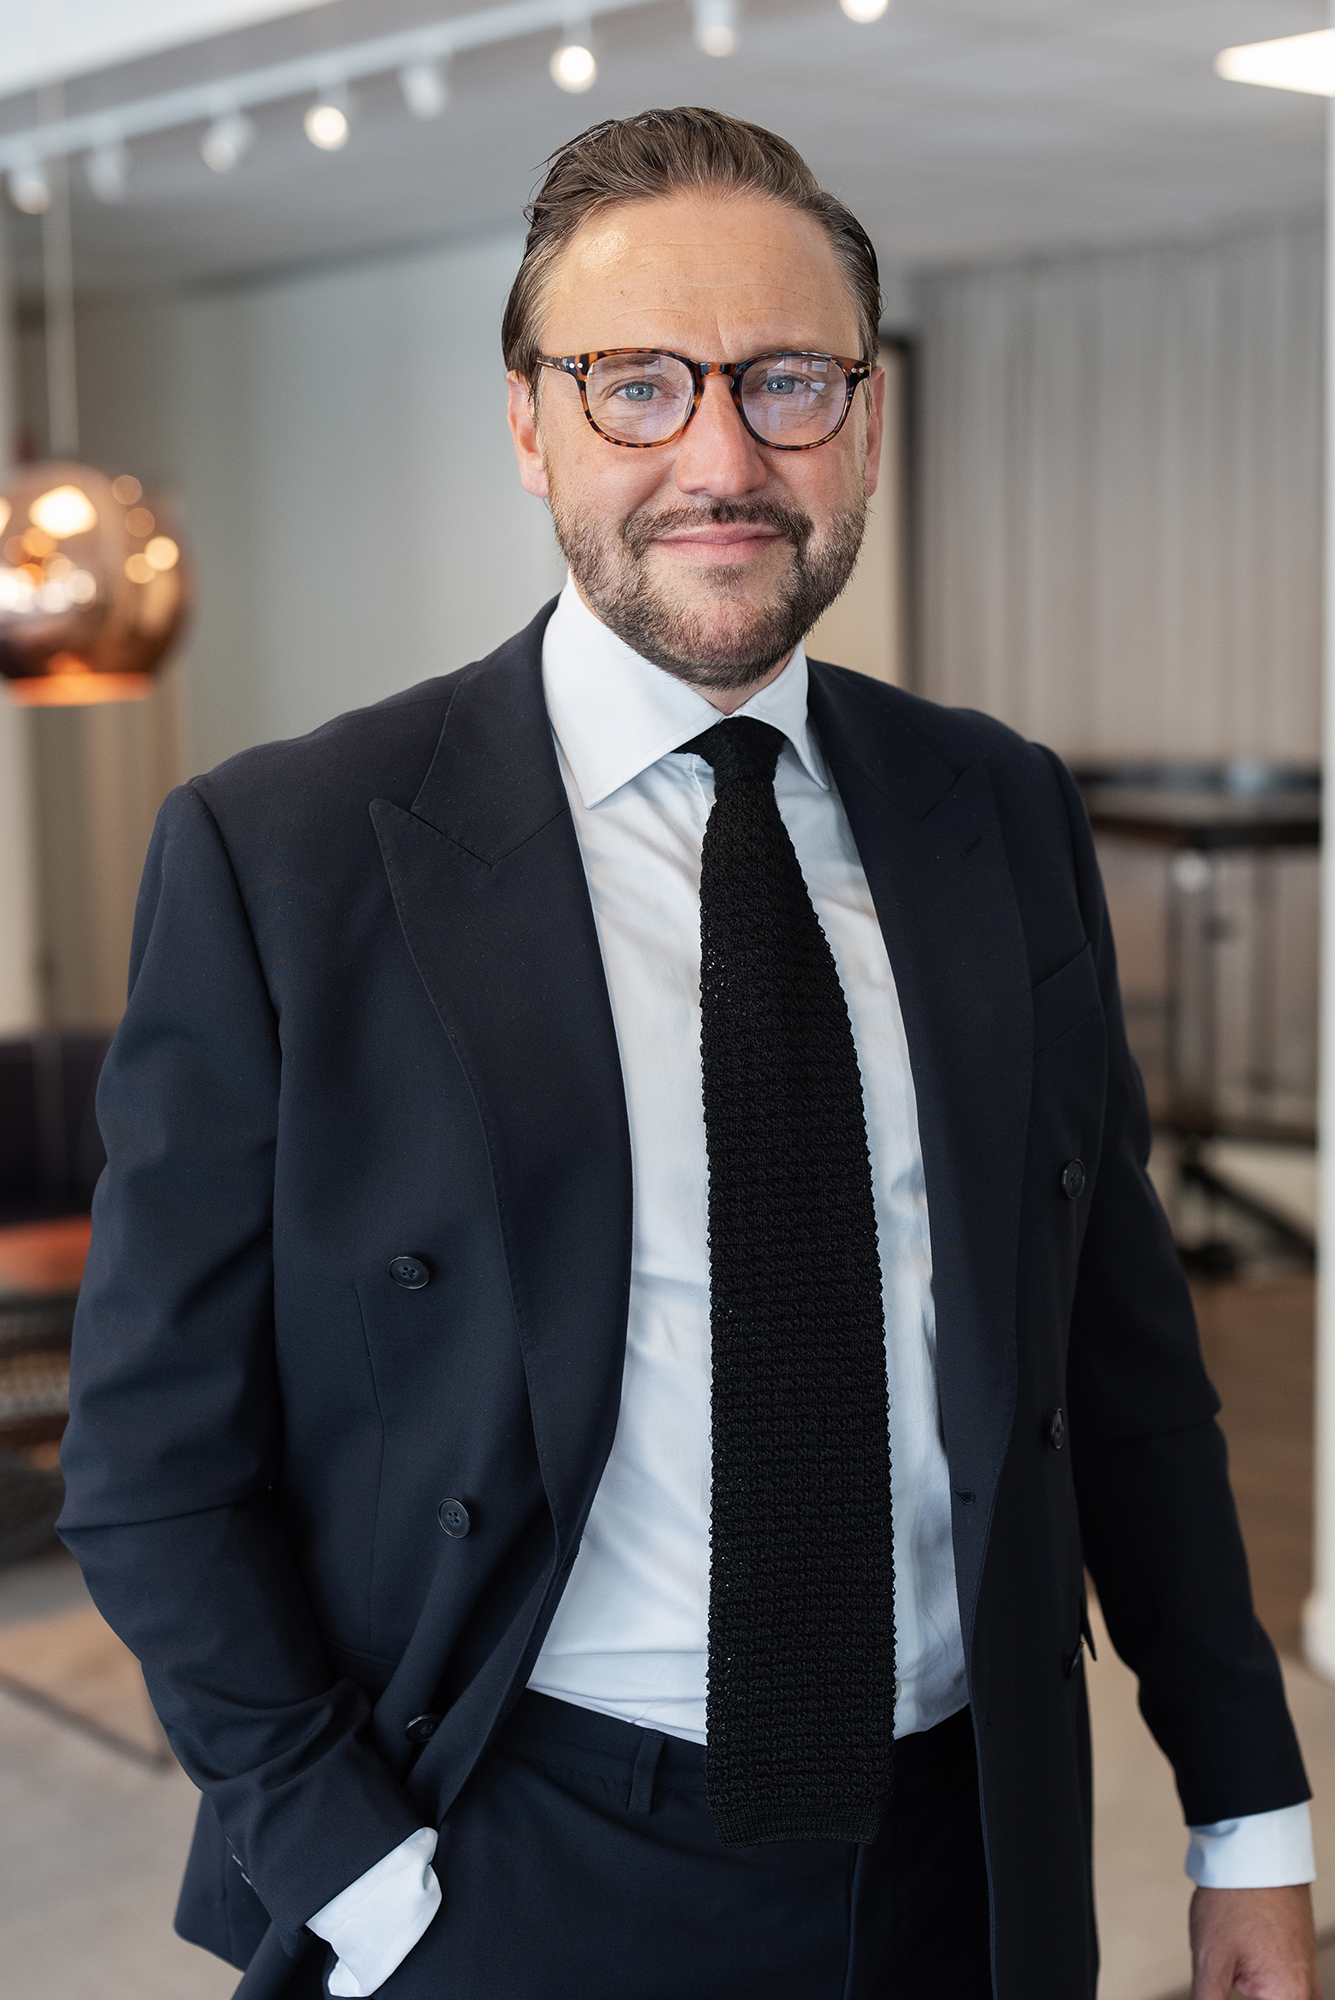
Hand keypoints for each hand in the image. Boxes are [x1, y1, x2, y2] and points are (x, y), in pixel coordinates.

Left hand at [1190, 1885, 1319, 1998]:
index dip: (1229, 1997)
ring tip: (1233, 1959)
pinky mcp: (1301, 1957)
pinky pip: (1285, 1985)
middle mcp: (1307, 1989)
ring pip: (1279, 1997)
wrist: (1252, 1852)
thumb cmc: (1235, 1898)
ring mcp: (1307, 1972)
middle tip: (1228, 1971)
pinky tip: (1244, 1959)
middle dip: (1245, 1991)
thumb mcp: (1210, 1959)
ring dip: (1255, 1988)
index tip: (1218, 1990)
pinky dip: (1263, 1982)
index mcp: (1290, 1996)